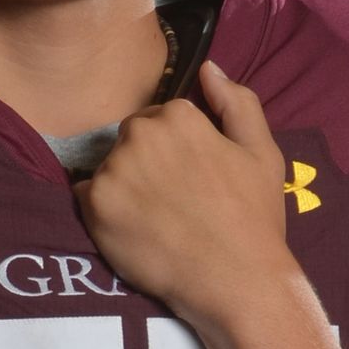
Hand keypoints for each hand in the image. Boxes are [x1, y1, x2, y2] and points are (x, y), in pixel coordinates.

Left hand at [76, 60, 297, 328]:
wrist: (236, 280)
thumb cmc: (253, 218)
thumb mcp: (262, 152)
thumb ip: (237, 102)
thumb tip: (207, 68)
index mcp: (179, 115)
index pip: (161, 118)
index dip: (177, 150)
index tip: (191, 178)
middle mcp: (140, 133)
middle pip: (131, 139)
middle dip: (146, 162)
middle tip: (173, 201)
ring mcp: (114, 168)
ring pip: (109, 167)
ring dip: (125, 185)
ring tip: (156, 219)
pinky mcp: (94, 204)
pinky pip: (86, 195)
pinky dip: (103, 209)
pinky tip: (134, 230)